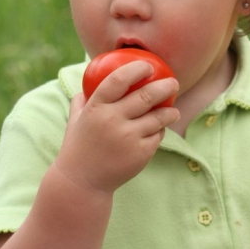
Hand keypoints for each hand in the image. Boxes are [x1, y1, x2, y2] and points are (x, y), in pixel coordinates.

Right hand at [55, 60, 179, 193]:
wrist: (81, 182)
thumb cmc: (79, 146)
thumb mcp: (75, 120)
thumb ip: (82, 100)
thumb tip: (90, 80)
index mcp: (96, 108)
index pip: (118, 80)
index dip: (135, 69)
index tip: (148, 66)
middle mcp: (112, 121)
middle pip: (146, 96)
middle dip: (165, 86)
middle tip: (174, 82)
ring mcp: (128, 138)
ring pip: (158, 117)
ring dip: (170, 112)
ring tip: (174, 111)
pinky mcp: (140, 153)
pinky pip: (157, 136)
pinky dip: (160, 131)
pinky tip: (159, 130)